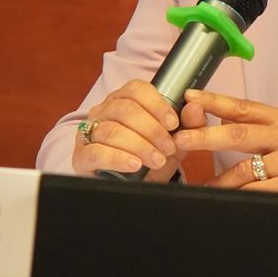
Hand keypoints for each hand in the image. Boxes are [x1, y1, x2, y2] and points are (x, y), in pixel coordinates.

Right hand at [72, 80, 205, 181]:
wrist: (130, 187)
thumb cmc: (149, 159)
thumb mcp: (173, 143)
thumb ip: (188, 126)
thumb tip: (195, 108)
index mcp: (124, 100)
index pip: (136, 89)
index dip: (157, 104)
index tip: (173, 123)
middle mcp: (104, 111)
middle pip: (125, 109)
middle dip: (152, 129)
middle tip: (169, 148)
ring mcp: (90, 132)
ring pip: (112, 130)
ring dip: (140, 145)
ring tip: (157, 160)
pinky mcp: (82, 155)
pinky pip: (97, 152)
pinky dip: (118, 157)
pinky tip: (134, 164)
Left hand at [173, 90, 277, 196]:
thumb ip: (260, 127)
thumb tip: (219, 120)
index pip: (243, 107)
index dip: (214, 101)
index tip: (190, 97)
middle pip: (237, 133)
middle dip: (203, 137)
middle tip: (179, 140)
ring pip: (243, 168)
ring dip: (218, 179)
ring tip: (201, 184)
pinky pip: (255, 190)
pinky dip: (236, 194)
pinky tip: (223, 197)